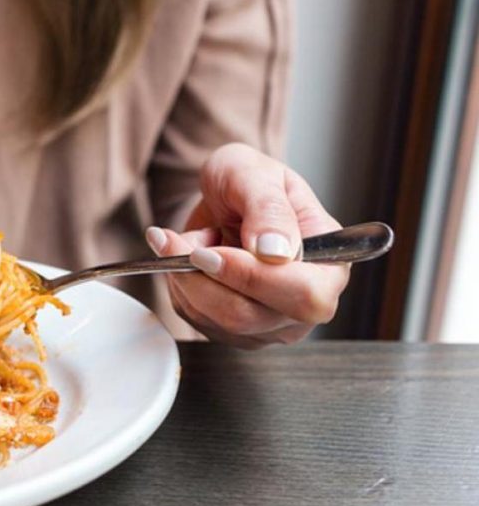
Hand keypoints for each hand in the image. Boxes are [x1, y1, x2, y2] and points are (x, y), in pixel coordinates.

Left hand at [145, 143, 349, 347]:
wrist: (224, 195)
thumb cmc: (249, 181)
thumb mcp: (256, 175)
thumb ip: (268, 209)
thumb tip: (275, 252)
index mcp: (329, 266)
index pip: (303, 295)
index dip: (252, 277)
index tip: (208, 251)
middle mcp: (303, 305)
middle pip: (249, 316)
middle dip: (203, 277)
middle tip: (174, 241)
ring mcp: (267, 323)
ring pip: (215, 320)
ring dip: (184, 276)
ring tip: (178, 239)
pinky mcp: (231, 330)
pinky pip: (195, 317)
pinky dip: (178, 284)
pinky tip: (183, 257)